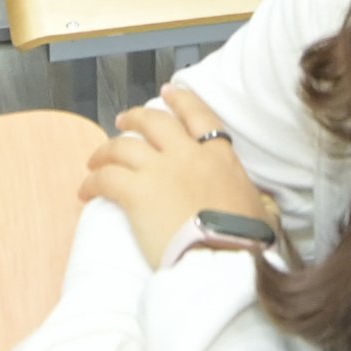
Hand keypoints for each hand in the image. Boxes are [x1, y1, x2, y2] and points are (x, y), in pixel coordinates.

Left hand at [83, 86, 261, 270]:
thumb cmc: (244, 240)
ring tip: (96, 160)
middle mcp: (188, 156)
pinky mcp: (137, 192)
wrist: (221, 258)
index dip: (181, 101)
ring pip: (123, 146)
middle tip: (121, 120)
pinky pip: (107, 178)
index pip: (199, 116)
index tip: (168, 92)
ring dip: (106, 150)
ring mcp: (160, 171)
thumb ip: (258, 202)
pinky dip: (93, 182)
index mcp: (220, 158)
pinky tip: (86, 191)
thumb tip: (264, 207)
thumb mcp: (261, 213)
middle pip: (154, 123)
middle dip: (134, 117)